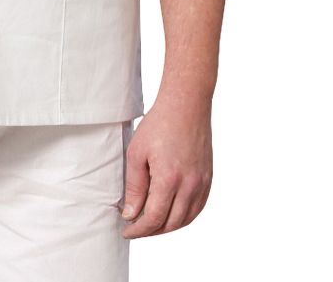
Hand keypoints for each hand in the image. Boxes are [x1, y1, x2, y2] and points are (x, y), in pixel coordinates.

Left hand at [118, 96, 212, 237]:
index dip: (139, 230)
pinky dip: (184, 217)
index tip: (127, 231)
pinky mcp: (208, 178)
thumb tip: (131, 214)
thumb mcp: (137, 153)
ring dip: (168, 226)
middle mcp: (189, 185)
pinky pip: (197, 208)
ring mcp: (202, 183)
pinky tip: (172, 213)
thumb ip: (134, 187)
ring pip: (186, 219)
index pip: (154, 218)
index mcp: (169, 179)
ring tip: (151, 224)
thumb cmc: (159, 124)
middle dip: (151, 231)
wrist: (186, 105)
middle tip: (136, 228)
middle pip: (170, 223)